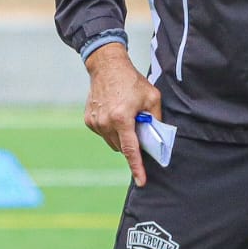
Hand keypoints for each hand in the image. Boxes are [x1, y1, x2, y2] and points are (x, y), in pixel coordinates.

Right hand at [83, 42, 162, 186]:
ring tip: (125, 116)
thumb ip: (156, 118)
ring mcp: (95, 122)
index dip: (137, 167)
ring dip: (121, 136)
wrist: (107, 66)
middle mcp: (106, 123)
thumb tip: (158, 137)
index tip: (141, 181)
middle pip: (122, 147)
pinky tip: (114, 113)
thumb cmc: (131, 80)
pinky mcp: (89, 120)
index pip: (131, 150)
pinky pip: (103, 134)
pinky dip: (111, 130)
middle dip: (132, 143)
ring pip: (112, 142)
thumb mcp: (152, 97)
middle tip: (138, 127)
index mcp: (122, 118)